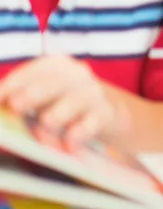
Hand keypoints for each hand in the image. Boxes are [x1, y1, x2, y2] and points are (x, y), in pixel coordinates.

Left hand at [0, 55, 128, 147]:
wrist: (103, 112)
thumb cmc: (61, 104)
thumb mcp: (41, 97)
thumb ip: (22, 102)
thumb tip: (3, 116)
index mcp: (55, 66)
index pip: (33, 71)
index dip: (13, 84)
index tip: (0, 98)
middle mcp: (76, 75)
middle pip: (55, 82)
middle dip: (34, 93)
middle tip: (17, 105)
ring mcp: (93, 94)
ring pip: (76, 100)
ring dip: (59, 112)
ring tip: (46, 122)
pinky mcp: (106, 114)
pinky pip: (94, 122)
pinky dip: (82, 132)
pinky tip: (71, 142)